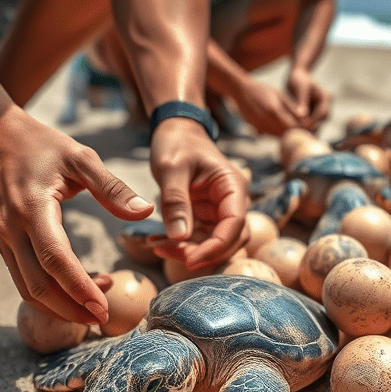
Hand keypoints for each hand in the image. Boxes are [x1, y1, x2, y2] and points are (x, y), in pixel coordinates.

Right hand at [0, 109, 153, 325]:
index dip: (79, 288)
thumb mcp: (81, 157)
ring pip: (27, 289)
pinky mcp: (3, 242)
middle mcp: (12, 229)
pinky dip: (49, 292)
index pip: (55, 260)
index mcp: (32, 208)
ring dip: (60, 306)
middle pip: (38, 286)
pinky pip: (23, 277)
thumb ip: (112, 187)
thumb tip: (146, 211)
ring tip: (95, 307)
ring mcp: (3, 239)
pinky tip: (79, 288)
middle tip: (104, 318)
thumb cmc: (43, 144)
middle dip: (71, 309)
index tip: (103, 307)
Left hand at [146, 118, 248, 266]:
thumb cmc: (177, 143)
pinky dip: (179, 244)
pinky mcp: (205, 216)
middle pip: (230, 240)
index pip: (235, 224)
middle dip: (202, 252)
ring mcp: (219, 211)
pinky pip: (198, 238)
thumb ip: (175, 201)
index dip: (216, 246)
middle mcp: (232, 202)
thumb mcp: (171, 168)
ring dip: (188, 251)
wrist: (175, 132)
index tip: (190, 259)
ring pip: (213, 243)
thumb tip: (180, 237)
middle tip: (168, 252)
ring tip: (156, 245)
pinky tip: (155, 241)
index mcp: (232, 187)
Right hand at [231, 75, 303, 135]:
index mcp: (274, 111)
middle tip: (303, 131)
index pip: (292, 127)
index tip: (308, 128)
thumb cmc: (262, 90)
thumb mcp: (280, 96)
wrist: (240, 91)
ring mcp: (258, 127)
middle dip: (294, 134)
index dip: (301, 129)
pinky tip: (280, 128)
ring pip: (277, 137)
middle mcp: (265, 121)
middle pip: (285, 134)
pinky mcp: (254, 129)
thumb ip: (292, 108)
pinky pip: (269, 135)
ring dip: (285, 135)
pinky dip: (276, 134)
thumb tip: (305, 119)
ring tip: (294, 130)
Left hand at [286, 66, 330, 130]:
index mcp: (325, 99)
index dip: (313, 122)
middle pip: (321, 121)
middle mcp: (324, 106)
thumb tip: (302, 117)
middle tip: (299, 134)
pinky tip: (293, 131)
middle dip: (311, 128)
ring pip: (315, 124)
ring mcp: (319, 110)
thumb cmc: (299, 79)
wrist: (296, 75)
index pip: (322, 114)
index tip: (303, 128)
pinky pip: (309, 123)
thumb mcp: (300, 90)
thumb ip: (302, 103)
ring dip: (307, 129)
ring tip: (295, 135)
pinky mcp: (312, 114)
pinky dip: (303, 127)